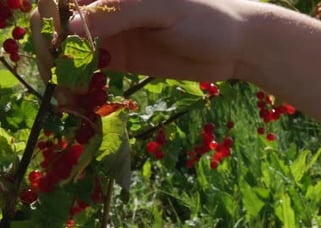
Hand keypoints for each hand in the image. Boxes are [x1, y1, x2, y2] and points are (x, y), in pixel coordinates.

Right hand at [66, 0, 246, 81]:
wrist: (239, 46)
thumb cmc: (209, 17)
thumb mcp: (165, 9)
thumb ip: (119, 13)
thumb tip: (71, 29)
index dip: (53, 18)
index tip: (51, 43)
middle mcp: (112, 9)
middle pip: (68, 25)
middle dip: (55, 47)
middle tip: (56, 73)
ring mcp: (117, 34)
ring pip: (77, 48)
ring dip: (66, 68)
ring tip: (65, 91)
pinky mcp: (126, 58)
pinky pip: (95, 68)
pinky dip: (83, 81)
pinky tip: (80, 95)